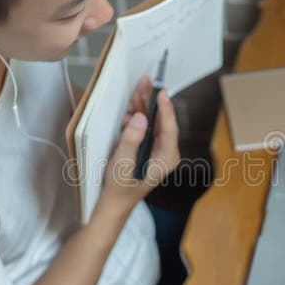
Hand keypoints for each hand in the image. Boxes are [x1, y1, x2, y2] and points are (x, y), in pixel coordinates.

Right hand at [99, 76, 179, 210]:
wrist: (115, 202)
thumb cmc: (120, 187)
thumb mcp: (123, 163)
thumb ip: (131, 139)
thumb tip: (140, 118)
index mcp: (166, 158)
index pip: (169, 127)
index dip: (165, 108)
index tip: (161, 91)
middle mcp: (166, 153)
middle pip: (162, 121)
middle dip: (152, 101)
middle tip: (145, 83)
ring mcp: (159, 150)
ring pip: (154, 122)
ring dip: (144, 107)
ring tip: (137, 90)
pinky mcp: (150, 148)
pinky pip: (147, 128)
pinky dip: (138, 117)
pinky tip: (130, 111)